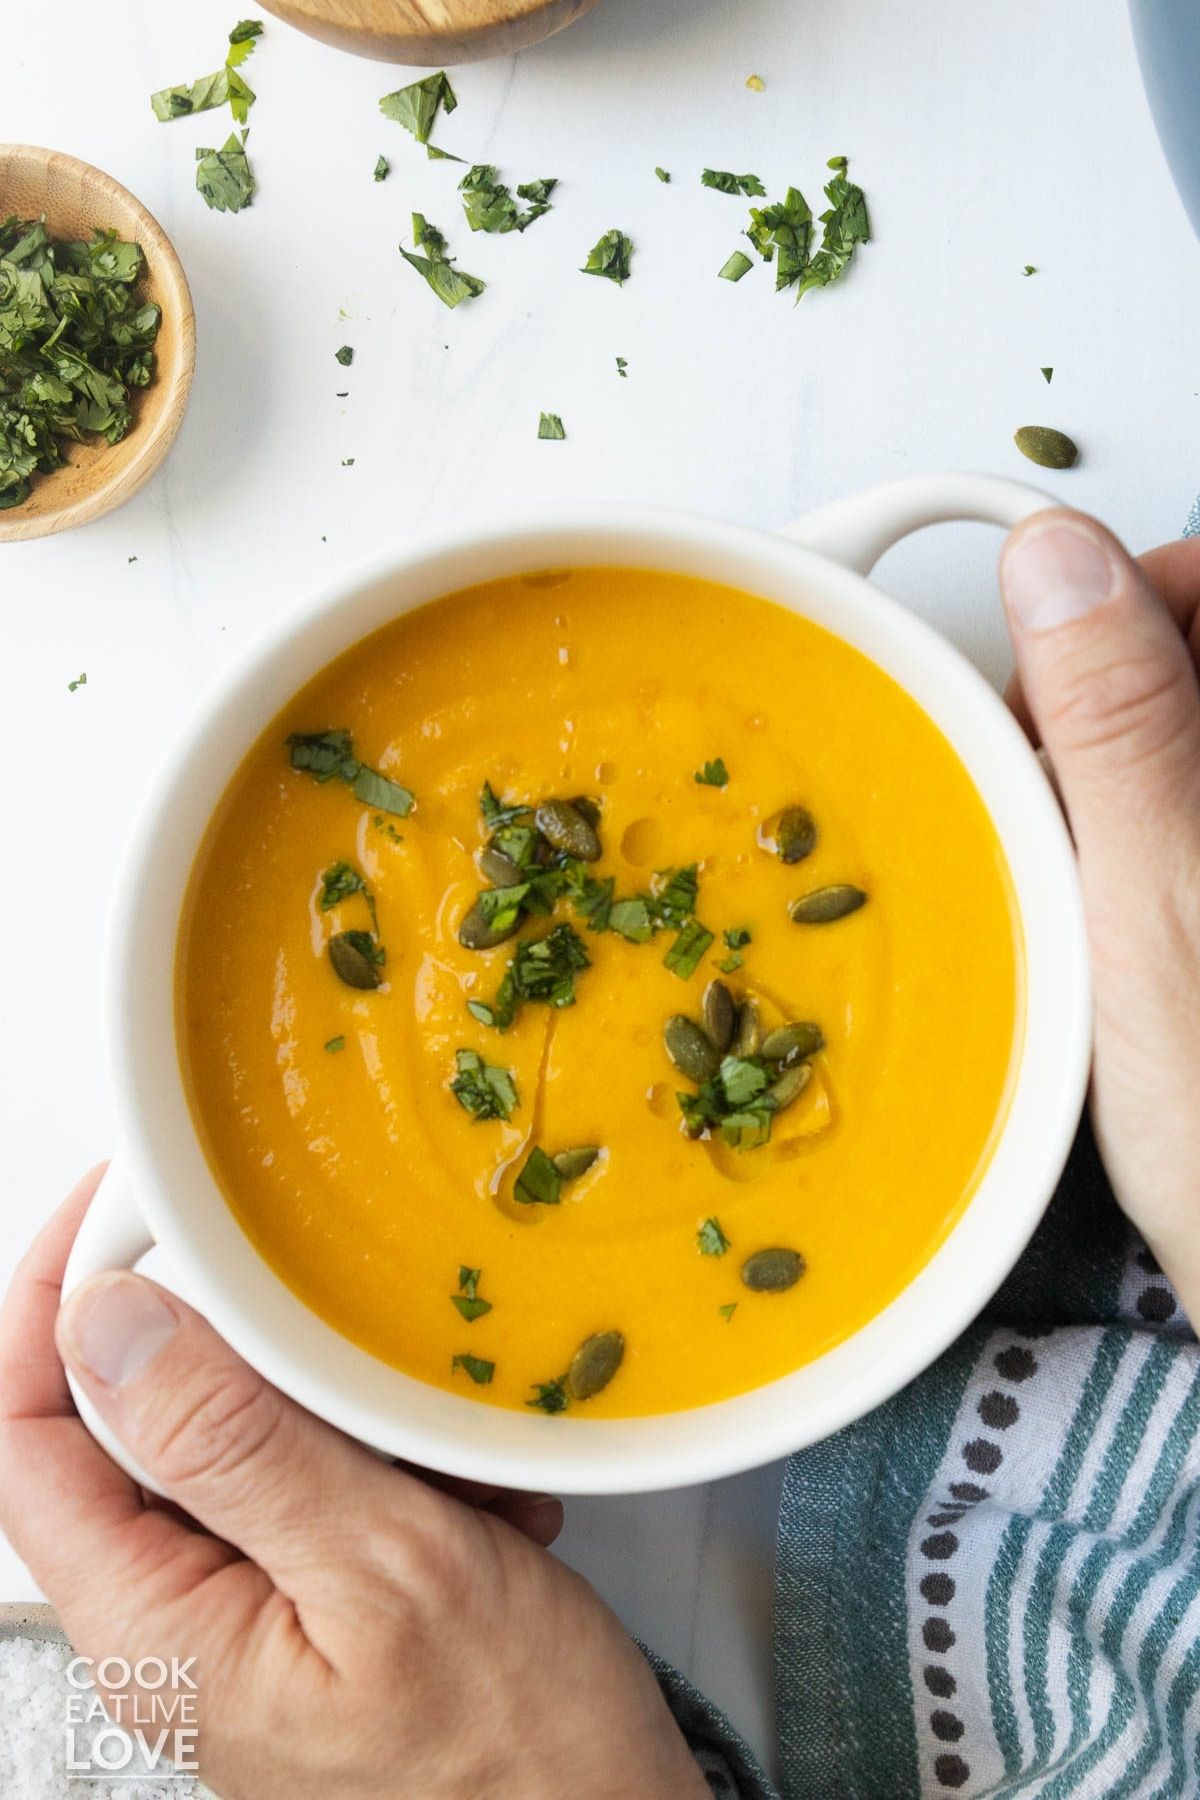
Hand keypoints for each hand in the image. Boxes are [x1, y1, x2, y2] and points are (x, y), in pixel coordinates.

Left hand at [0, 1170, 706, 1799]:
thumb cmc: (512, 1755)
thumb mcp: (386, 1570)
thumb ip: (237, 1449)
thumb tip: (108, 1325)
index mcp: (156, 1628)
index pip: (27, 1436)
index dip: (52, 1307)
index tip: (118, 1211)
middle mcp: (180, 1622)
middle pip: (138, 1425)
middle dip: (250, 1362)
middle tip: (338, 1339)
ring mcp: (248, 1611)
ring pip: (242, 1442)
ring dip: (347, 1422)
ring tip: (442, 1465)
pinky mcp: (315, 1599)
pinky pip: (318, 1482)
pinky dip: (396, 1465)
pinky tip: (471, 1508)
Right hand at [999, 511, 1199, 1322]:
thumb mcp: (1163, 920)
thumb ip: (1125, 726)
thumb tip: (1062, 559)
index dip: (1128, 599)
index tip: (1044, 684)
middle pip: (1197, 660)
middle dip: (1105, 693)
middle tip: (1043, 796)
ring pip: (1176, 751)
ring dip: (1107, 773)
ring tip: (1061, 864)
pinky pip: (1167, 829)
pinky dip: (1123, 838)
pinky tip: (1095, 907)